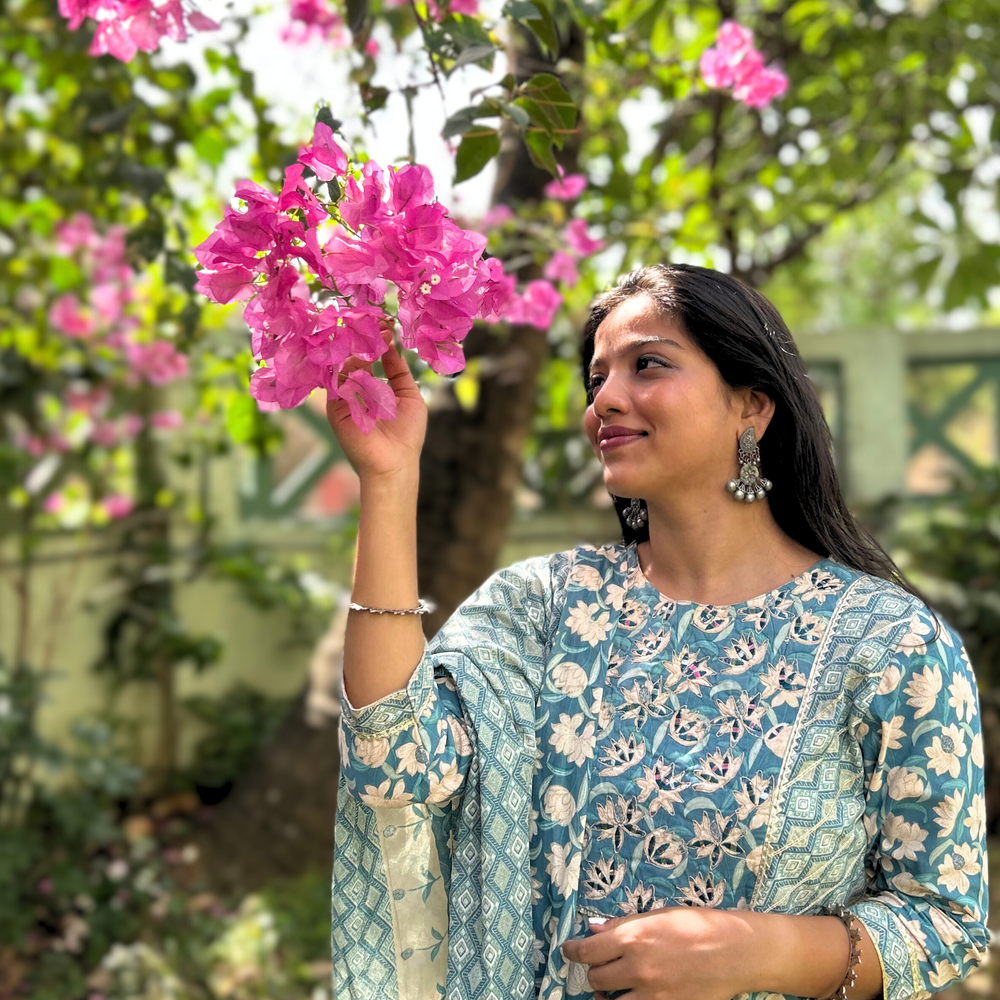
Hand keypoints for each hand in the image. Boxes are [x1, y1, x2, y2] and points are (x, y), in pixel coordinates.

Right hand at [325, 319, 426, 482]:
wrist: (395, 463)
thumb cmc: (407, 434)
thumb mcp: (410, 396)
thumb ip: (399, 372)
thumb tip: (391, 345)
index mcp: (374, 389)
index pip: (369, 358)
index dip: (376, 341)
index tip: (384, 324)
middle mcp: (356, 391)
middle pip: (353, 358)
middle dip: (363, 340)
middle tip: (372, 323)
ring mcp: (344, 399)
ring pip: (343, 366)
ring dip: (355, 349)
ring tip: (367, 336)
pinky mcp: (334, 408)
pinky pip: (334, 382)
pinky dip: (343, 366)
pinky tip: (357, 355)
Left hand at [560, 908, 745, 999]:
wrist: (735, 952)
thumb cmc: (698, 925)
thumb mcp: (658, 915)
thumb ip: (623, 925)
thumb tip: (593, 930)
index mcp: (634, 939)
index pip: (587, 951)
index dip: (572, 951)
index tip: (568, 950)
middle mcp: (638, 969)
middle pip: (596, 978)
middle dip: (592, 971)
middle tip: (597, 965)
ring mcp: (652, 995)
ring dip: (605, 994)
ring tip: (607, 989)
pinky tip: (628, 998)